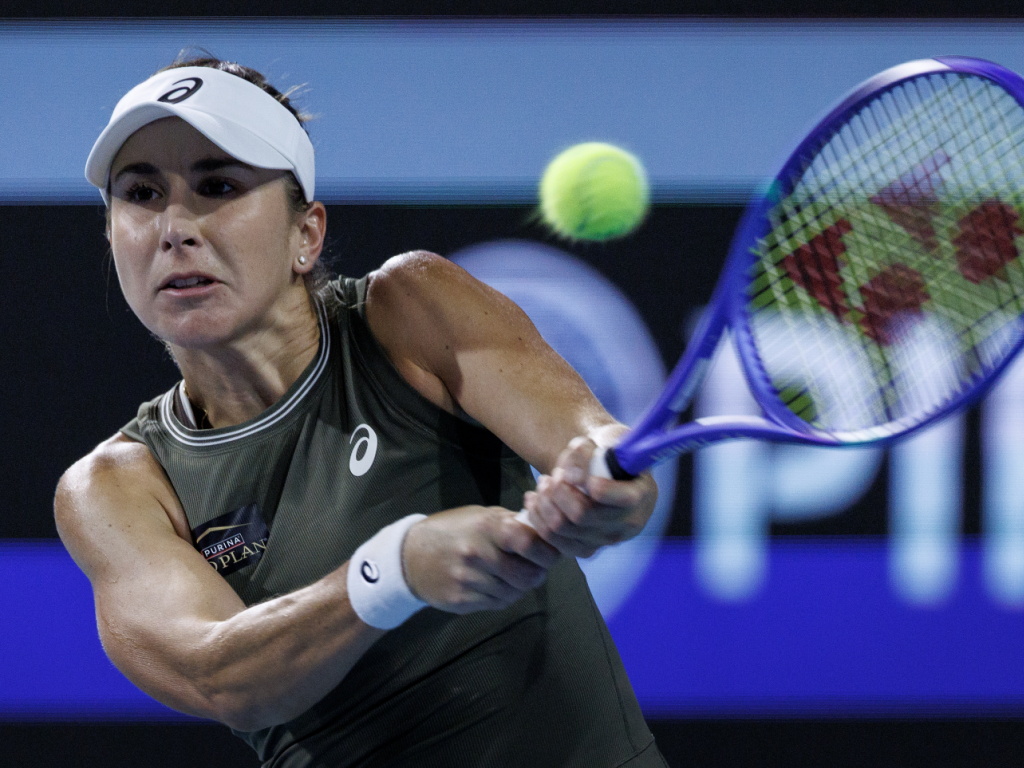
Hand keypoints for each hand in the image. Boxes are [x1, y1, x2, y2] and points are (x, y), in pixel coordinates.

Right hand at [402, 506, 559, 613]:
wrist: (410, 555)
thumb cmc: (453, 530)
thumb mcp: (480, 515)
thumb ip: (511, 523)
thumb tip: (545, 533)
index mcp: (486, 526)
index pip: (530, 543)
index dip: (546, 552)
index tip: (549, 554)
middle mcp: (477, 553)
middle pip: (527, 576)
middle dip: (536, 574)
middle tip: (534, 570)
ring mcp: (468, 579)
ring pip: (514, 593)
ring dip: (519, 587)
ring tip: (511, 577)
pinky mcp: (461, 600)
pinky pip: (497, 604)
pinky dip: (502, 597)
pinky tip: (494, 585)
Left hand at [521, 437, 657, 557]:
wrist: (610, 472)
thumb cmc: (610, 452)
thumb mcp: (604, 438)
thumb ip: (587, 453)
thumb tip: (571, 478)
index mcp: (641, 494)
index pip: (624, 499)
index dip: (602, 489)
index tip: (588, 478)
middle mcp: (628, 523)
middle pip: (582, 515)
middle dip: (559, 491)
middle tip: (554, 475)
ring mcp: (607, 539)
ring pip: (562, 528)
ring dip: (545, 502)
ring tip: (544, 482)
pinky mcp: (586, 548)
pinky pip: (553, 540)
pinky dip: (538, 517)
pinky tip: (536, 498)